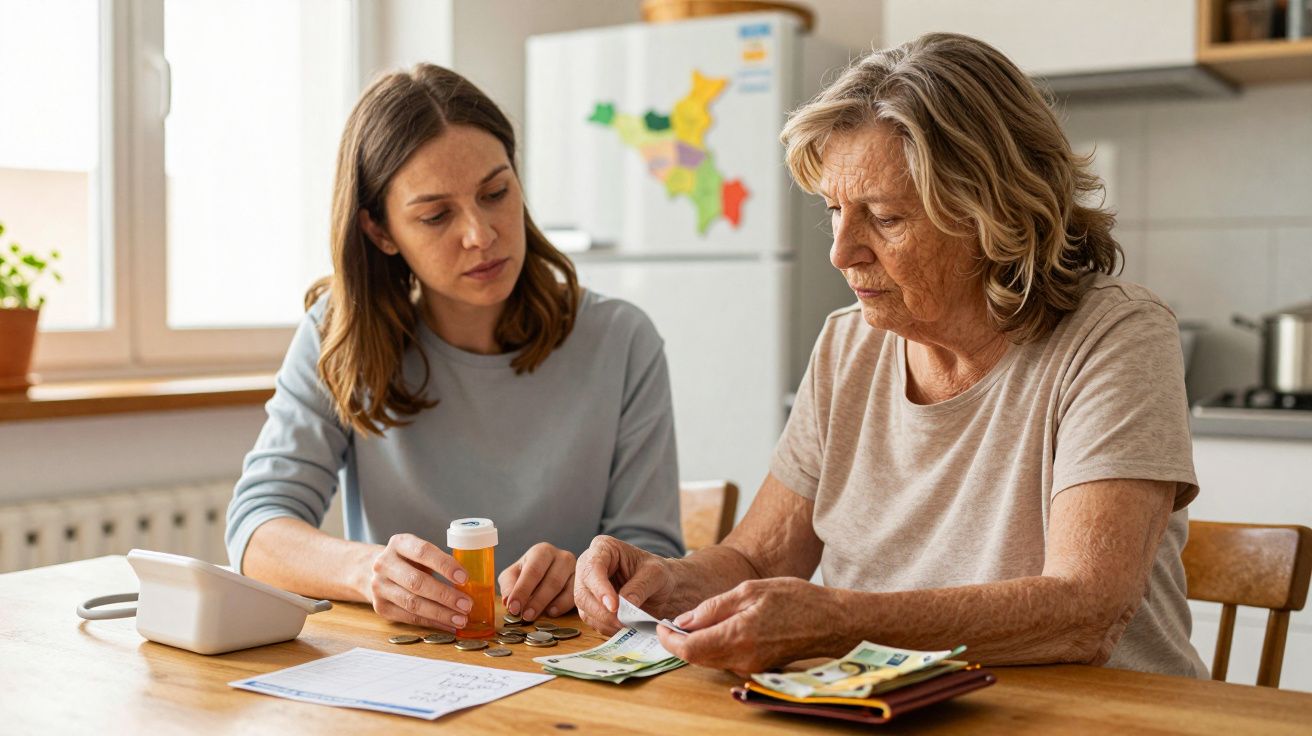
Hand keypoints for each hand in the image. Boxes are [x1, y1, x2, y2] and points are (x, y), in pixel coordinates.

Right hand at [362, 533, 471, 630]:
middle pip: (417, 582)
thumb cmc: (407, 561)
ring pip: (413, 603)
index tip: (465, 578)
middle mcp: (384, 564)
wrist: (372, 570)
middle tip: (467, 604)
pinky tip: (448, 625)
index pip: (423, 552)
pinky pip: (409, 618)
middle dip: (445, 595)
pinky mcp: (381, 607)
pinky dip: (432, 623)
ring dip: (440, 613)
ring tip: (461, 618)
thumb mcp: (418, 552)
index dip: (445, 565)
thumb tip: (470, 583)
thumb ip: (439, 561)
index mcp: (399, 543)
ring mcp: (379, 587)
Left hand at [498, 542, 575, 620]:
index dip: (522, 590)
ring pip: (565, 589)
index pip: (533, 571)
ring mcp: (576, 569)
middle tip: (525, 616)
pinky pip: (575, 596)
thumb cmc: (528, 574)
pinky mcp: (582, 583)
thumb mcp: (513, 574)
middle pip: (551, 581)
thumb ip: (509, 584)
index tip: (514, 607)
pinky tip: (551, 612)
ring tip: (535, 616)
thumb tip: (508, 600)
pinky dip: (563, 606)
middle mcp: (562, 557)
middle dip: (537, 601)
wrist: (547, 572)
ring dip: (549, 605)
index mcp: (542, 551)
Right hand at [574, 535, 675, 633]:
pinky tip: (622, 626)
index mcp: (604, 548)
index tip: (614, 607)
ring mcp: (588, 587)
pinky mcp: (590, 605)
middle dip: (602, 611)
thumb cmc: (658, 574)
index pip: (593, 567)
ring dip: (605, 622)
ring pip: (584, 609)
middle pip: (583, 592)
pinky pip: (591, 620)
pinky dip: (606, 627)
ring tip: (627, 624)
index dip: (600, 589)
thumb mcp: (655, 575)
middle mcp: (589, 566)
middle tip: (622, 622)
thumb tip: (622, 607)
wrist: (662, 588)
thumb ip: (639, 588)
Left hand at [655, 578, 846, 676]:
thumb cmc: (796, 599)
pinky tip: (717, 628)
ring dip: (696, 644)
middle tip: (671, 622)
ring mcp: (750, 667)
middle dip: (679, 642)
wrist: (832, 622)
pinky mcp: (756, 667)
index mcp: (738, 636)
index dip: (668, 639)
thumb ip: (714, 607)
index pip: (688, 648)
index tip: (660, 626)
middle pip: (695, 659)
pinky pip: (725, 660)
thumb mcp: (751, 590)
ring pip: (709, 660)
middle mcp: (742, 658)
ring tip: (695, 621)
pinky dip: (713, 646)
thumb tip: (684, 621)